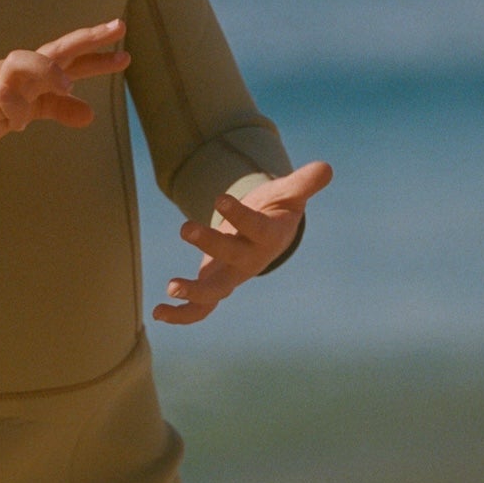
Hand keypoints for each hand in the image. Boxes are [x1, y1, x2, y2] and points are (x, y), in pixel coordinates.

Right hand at [0, 20, 129, 151]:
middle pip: (57, 48)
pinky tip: (21, 123)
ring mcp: (6, 83)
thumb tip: (90, 115)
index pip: (75, 58)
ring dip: (46, 69)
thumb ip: (63, 107)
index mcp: (44, 71)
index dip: (99, 52)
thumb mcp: (39, 105)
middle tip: (116, 28)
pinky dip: (12, 107)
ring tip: (68, 85)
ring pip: (23, 63)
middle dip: (86, 38)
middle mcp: (28, 71)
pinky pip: (1, 100)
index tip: (125, 47)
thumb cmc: (4, 100)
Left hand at [151, 160, 332, 325]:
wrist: (267, 233)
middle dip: (210, 243)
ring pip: (216, 291)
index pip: (257, 229)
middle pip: (232, 258)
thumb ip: (303, 183)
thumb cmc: (276, 209)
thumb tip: (326, 168)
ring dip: (194, 292)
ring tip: (170, 286)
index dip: (240, 216)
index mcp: (269, 237)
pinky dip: (181, 314)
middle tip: (185, 228)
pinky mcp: (215, 285)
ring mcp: (232, 276)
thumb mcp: (288, 193)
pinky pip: (201, 309)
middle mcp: (251, 261)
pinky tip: (157, 312)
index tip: (220, 199)